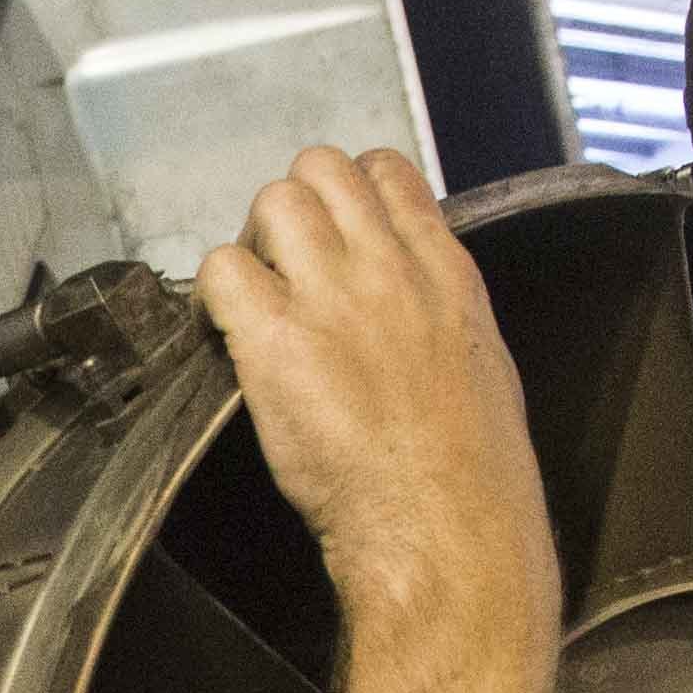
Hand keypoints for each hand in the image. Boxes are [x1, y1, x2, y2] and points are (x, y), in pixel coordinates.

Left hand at [197, 146, 563, 644]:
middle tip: (283, 265)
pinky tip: (220, 330)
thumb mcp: (481, 366)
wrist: (446, 523)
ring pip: (272, 202)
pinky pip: (221, 269)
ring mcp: (331, 297)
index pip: (387, 172)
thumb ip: (441, 317)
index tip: (333, 230)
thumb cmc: (470, 472)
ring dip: (253, 242)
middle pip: (321, 169)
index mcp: (444, 272)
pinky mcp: (275, 340)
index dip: (348, 190)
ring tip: (253, 296)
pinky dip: (210, 294)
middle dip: (293, 208)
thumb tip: (416, 312)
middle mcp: (388, 268)